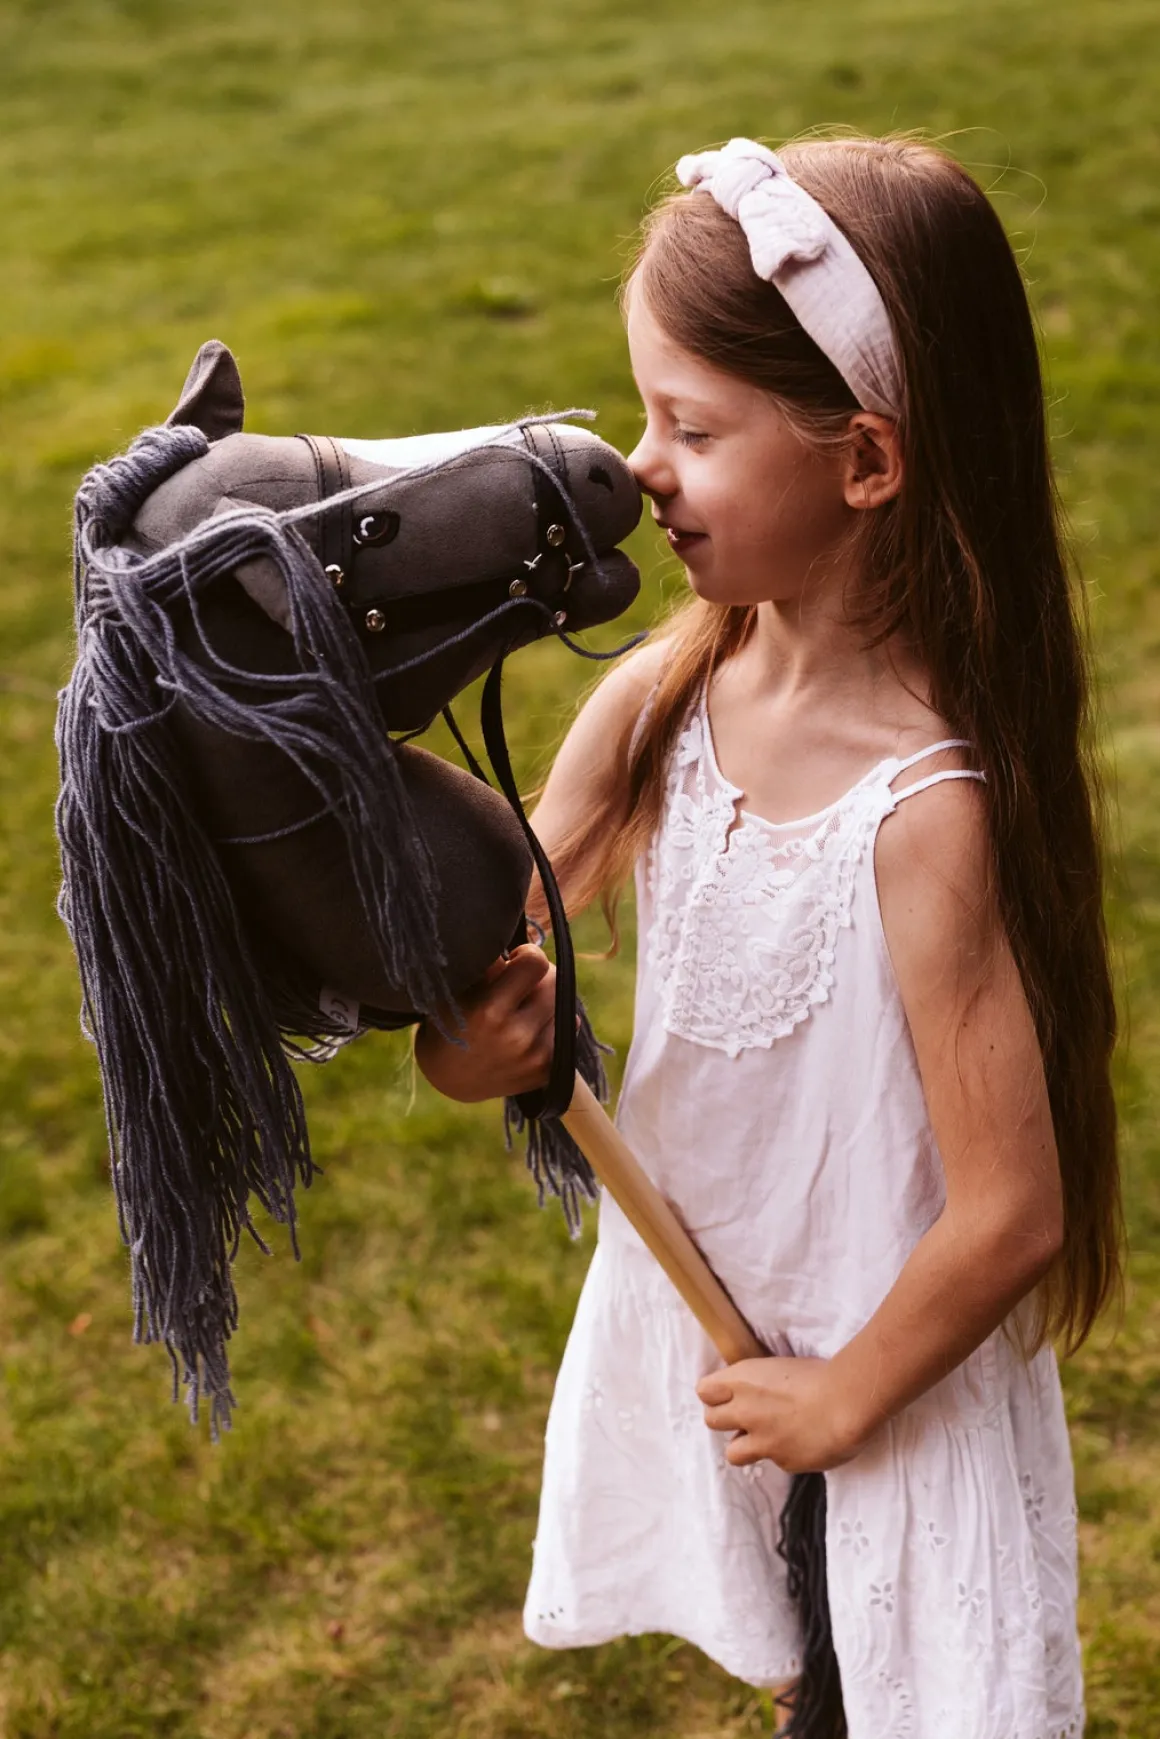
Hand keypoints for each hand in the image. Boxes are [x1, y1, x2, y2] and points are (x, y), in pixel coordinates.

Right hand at [413, 944, 556, 1102]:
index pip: (536, 962)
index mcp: (490, 1011)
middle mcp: (517, 1036)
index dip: (527, 954)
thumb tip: (516, 941)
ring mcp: (534, 1057)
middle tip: (520, 984)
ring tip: (524, 1009)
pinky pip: (568, 1029)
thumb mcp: (458, 991)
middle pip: (555, 981)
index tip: (515, 960)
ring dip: (548, 1001)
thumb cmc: (451, 1024)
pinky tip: (531, 1029)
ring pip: (565, 1005)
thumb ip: (490, 968)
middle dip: (539, 977)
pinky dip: (553, 1024)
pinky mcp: (546, 1072)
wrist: (450, 1079)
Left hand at [696, 1357, 867, 1473]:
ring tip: (765, 1438)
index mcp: (743, 1380)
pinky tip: (801, 1444)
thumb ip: (760, 1384)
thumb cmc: (821, 1374)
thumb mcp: (781, 1368)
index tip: (728, 1394)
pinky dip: (782, 1454)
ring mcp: (761, 1441)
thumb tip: (756, 1393)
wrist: (846, 1404)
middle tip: (744, 1417)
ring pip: (732, 1453)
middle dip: (725, 1419)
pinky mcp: (782, 1462)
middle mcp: (745, 1411)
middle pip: (711, 1421)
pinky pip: (773, 1461)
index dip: (715, 1393)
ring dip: (744, 1446)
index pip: (704, 1391)